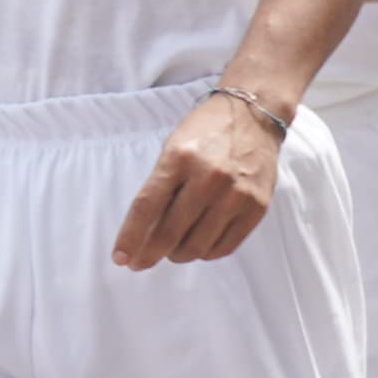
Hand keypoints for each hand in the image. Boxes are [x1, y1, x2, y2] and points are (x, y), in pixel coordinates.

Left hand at [114, 94, 283, 268]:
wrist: (254, 115)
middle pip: (170, 232)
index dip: (130, 236)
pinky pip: (225, 246)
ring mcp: (235, 195)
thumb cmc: (205, 131)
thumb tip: (144, 229)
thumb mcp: (173, 148)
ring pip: (197, 245)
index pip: (147, 206)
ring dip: (178, 255)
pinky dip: (206, 253)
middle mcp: (208, 178)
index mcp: (179, 158)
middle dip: (150, 253)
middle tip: (140, 262)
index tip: (120, 257)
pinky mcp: (257, 208)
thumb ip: (161, 185)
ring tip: (170, 251)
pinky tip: (197, 247)